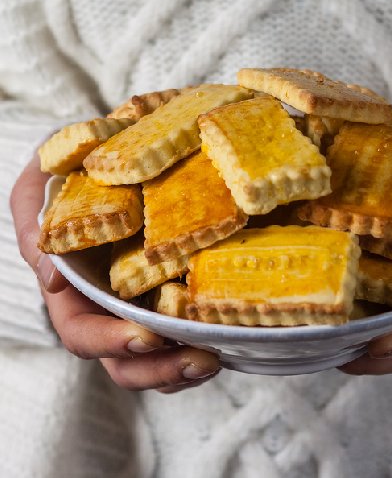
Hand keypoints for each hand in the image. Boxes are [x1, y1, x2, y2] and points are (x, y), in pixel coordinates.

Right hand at [11, 154, 219, 392]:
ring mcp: (146, 301)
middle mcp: (110, 304)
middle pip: (126, 361)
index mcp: (75, 288)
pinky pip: (187, 329)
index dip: (109, 342)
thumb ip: (35, 221)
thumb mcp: (43, 182)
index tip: (146, 337)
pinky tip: (228, 334)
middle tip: (201, 360)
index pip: (82, 332)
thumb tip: (49, 278)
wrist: (115, 152)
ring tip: (218, 356)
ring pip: (159, 356)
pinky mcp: (177, 289)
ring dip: (186, 366)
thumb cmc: (74, 166)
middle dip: (160, 368)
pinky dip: (204, 340)